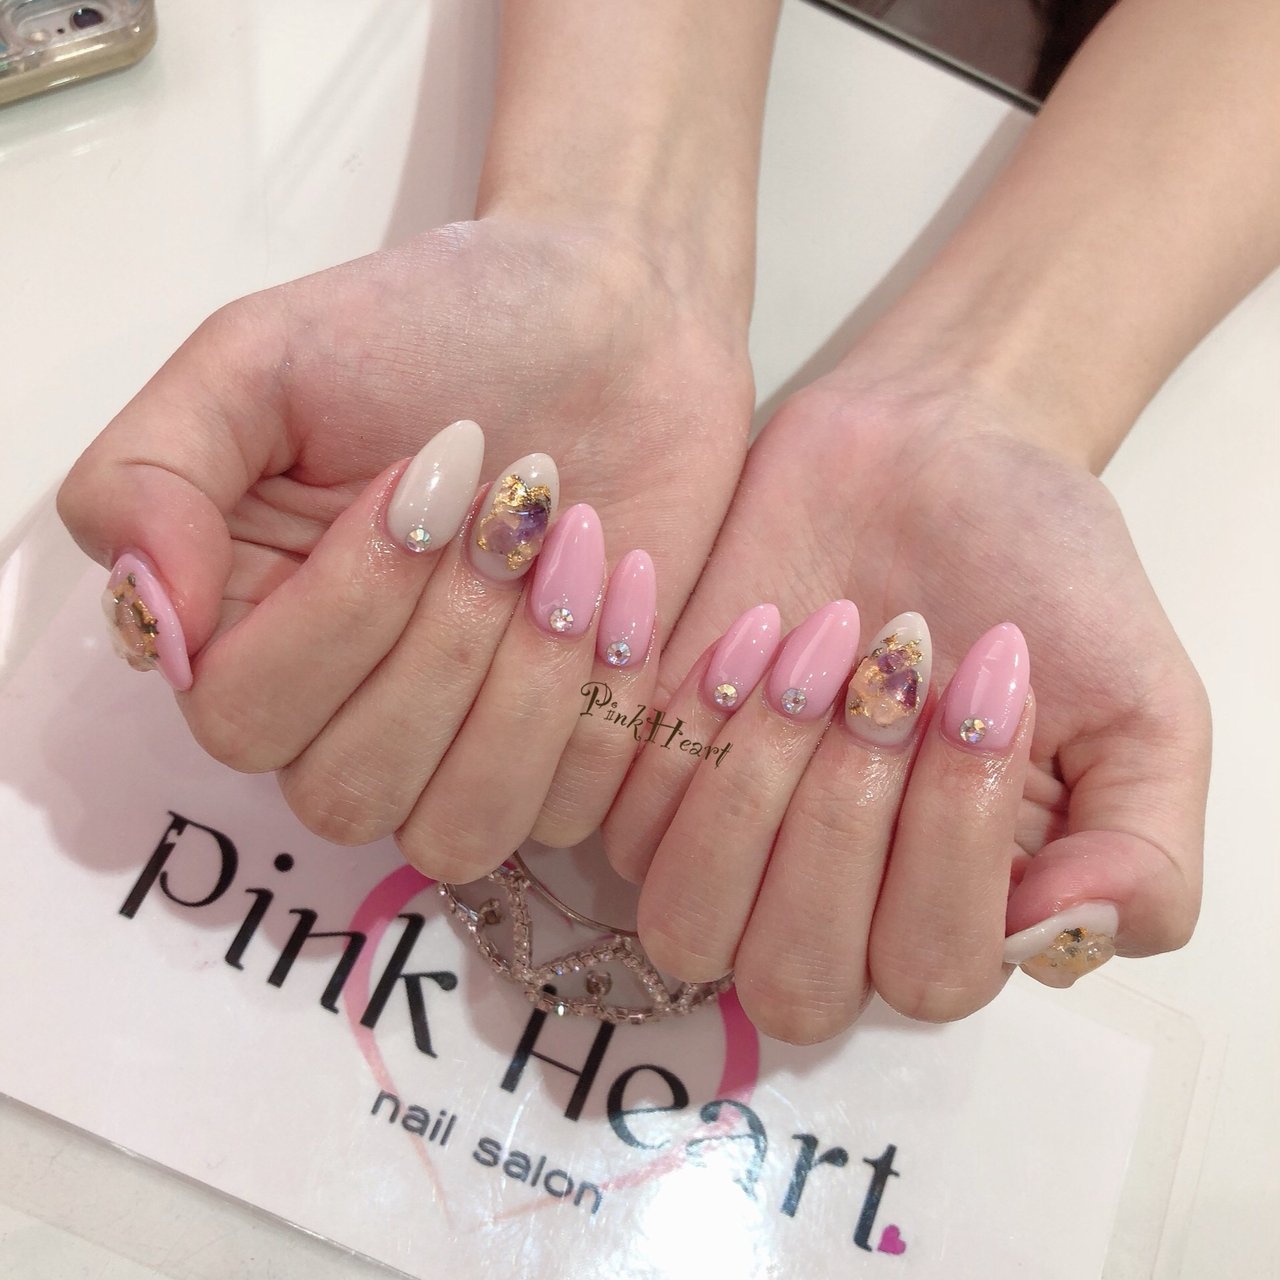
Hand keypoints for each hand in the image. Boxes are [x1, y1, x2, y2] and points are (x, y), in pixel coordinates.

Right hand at [59, 217, 753, 873]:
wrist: (614, 322)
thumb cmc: (438, 329)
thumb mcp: (261, 358)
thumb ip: (152, 478)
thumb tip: (150, 622)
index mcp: (249, 628)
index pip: (245, 717)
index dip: (346, 609)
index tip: (427, 472)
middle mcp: (343, 714)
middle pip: (349, 789)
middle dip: (447, 634)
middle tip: (514, 502)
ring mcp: (459, 749)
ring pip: (458, 830)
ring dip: (526, 685)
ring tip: (578, 544)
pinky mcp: (568, 757)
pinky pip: (571, 810)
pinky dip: (608, 696)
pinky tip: (629, 580)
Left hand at [605, 363, 1207, 1042]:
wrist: (931, 452)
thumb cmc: (1039, 576)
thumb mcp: (1146, 712)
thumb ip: (1143, 856)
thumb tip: (1062, 939)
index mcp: (959, 913)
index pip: (931, 975)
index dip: (950, 845)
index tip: (991, 678)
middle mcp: (837, 906)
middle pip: (794, 974)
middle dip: (842, 819)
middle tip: (890, 669)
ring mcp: (732, 847)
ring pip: (689, 917)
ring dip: (751, 783)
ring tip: (809, 645)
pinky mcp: (652, 774)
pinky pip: (624, 819)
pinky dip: (682, 727)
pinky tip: (751, 622)